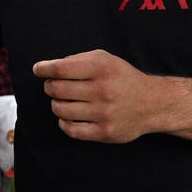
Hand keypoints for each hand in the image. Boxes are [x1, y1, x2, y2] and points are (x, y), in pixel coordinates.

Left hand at [34, 49, 170, 143]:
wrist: (153, 103)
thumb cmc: (122, 78)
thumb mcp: (105, 59)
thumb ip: (77, 60)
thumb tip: (48, 68)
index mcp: (102, 68)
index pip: (60, 68)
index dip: (43, 68)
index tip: (38, 69)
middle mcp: (103, 90)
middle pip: (56, 89)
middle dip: (50, 86)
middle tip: (54, 86)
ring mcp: (104, 113)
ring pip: (60, 109)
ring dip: (56, 104)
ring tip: (64, 100)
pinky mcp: (105, 132)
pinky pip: (70, 129)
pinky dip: (64, 122)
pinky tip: (69, 116)